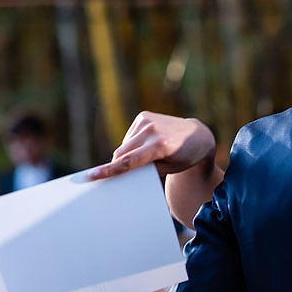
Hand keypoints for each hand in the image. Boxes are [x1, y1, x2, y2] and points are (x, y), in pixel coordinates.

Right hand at [88, 111, 215, 179]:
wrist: (198, 135)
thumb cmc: (185, 157)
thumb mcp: (169, 169)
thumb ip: (146, 171)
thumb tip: (124, 175)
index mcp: (160, 146)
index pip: (129, 161)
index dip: (110, 170)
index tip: (93, 175)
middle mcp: (152, 131)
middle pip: (122, 153)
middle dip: (119, 165)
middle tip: (124, 174)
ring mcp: (147, 121)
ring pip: (124, 145)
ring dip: (128, 154)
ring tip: (149, 156)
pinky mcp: (144, 116)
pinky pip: (129, 136)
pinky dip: (133, 144)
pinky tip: (148, 144)